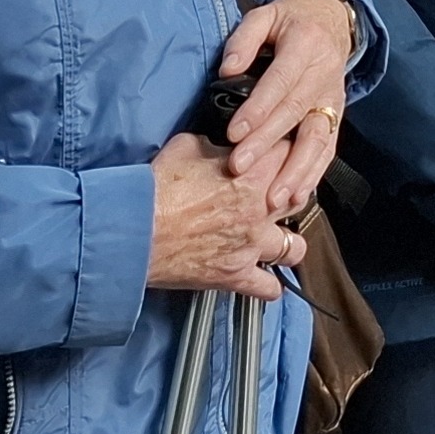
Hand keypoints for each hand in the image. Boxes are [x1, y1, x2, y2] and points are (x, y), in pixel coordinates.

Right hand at [147, 132, 301, 295]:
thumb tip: (220, 145)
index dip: (283, 153)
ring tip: (279, 239)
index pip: (290, 155)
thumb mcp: (187, 146)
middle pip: (300, 198)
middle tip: (280, 195)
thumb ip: (215, 144)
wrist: (134, 230)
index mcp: (253, 174)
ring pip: (294, 247)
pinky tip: (265, 279)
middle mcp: (261, 210)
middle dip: (292, 195)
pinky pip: (269, 289)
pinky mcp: (235, 276)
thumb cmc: (155, 189)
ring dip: (289, 243)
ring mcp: (251, 246)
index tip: (275, 156)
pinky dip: (269, 286)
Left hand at [215, 0, 357, 219]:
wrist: (333, 19)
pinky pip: (328, 148)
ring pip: (318, 137)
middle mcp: (325, 74)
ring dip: (297, 169)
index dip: (258, 108)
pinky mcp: (336, 116)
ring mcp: (333, 98)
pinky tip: (298, 195)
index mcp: (306, 45)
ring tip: (276, 196)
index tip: (234, 133)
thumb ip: (245, 39)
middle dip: (268, 144)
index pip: (281, 80)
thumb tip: (227, 69)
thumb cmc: (291, 20)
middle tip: (240, 168)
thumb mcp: (266, 15)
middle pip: (296, 113)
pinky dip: (314, 173)